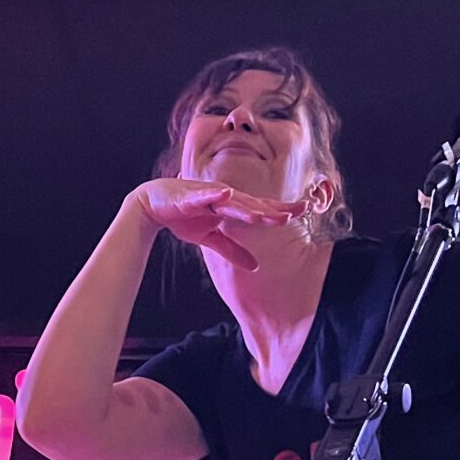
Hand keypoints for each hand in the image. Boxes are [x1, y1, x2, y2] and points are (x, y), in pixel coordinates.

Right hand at [128, 178, 300, 270]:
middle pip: (255, 204)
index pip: (262, 209)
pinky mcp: (191, 196)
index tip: (306, 212)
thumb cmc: (184, 216)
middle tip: (303, 209)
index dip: (282, 211)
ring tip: (269, 216)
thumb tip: (255, 266)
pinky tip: (226, 194)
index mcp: (232, 206)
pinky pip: (205, 196)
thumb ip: (233, 250)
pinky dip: (215, 195)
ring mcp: (209, 195)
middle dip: (277, 208)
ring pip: (234, 203)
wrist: (153, 205)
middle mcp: (225, 197)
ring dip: (251, 208)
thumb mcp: (211, 238)